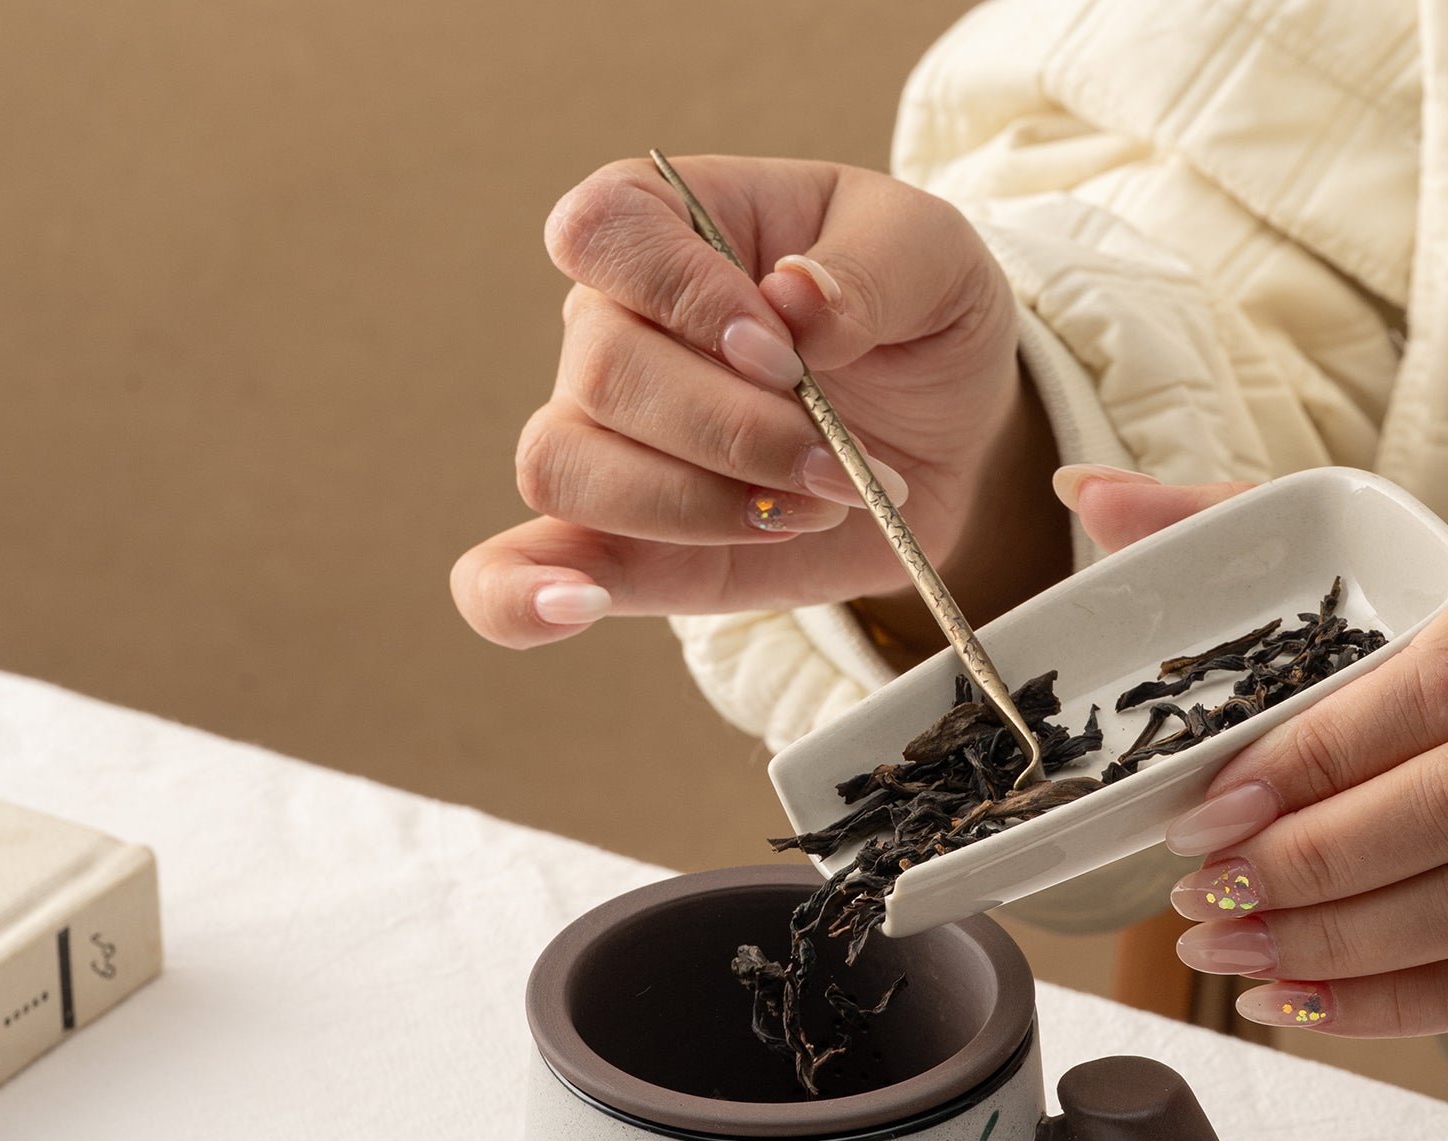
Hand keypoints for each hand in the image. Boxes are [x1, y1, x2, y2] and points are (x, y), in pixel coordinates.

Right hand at [451, 156, 1068, 650]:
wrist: (938, 440)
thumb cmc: (915, 322)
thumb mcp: (935, 258)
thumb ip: (874, 269)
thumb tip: (795, 302)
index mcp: (665, 226)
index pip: (604, 230)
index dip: (684, 295)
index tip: (786, 352)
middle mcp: (608, 330)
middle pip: (602, 372)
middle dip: (735, 432)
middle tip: (839, 462)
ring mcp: (602, 445)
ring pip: (568, 470)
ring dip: (695, 507)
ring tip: (806, 512)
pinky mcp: (618, 550)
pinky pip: (508, 576)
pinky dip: (519, 599)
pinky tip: (573, 607)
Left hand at [1058, 468, 1447, 1032]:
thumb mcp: (1438, 584)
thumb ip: (1260, 538)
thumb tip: (1089, 495)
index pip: (1433, 685)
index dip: (1309, 760)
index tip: (1205, 811)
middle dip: (1305, 865)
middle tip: (1200, 894)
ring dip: (1334, 945)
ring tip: (1224, 949)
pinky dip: (1395, 1004)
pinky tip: (1299, 998)